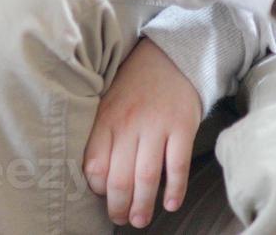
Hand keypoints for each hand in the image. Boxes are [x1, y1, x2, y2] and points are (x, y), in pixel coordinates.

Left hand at [84, 37, 201, 228]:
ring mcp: (156, 126)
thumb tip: (93, 173)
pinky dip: (174, 189)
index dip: (96, 187)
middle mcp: (128, 124)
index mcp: (105, 119)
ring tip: (139, 221)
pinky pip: (177, 166)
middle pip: (120, 176)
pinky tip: (170, 204)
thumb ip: (100, 133)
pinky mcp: (182, 128)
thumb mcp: (106, 102)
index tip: (100, 198)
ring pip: (146, 176)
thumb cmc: (132, 85)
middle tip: (120, 220)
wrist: (169, 56)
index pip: (94, 163)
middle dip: (118, 205)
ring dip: (143, 204)